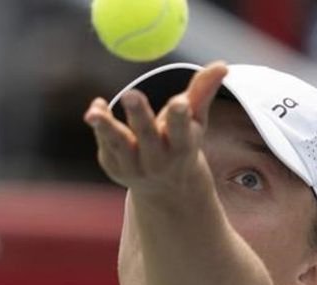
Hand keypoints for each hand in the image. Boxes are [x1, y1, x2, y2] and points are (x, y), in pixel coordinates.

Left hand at [83, 62, 228, 194]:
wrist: (166, 187)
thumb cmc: (182, 142)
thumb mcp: (196, 120)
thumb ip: (203, 91)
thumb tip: (222, 64)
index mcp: (181, 146)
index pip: (181, 132)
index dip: (180, 117)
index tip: (179, 101)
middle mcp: (158, 160)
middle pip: (147, 136)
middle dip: (140, 116)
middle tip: (131, 93)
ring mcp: (133, 166)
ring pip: (119, 144)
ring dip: (106, 127)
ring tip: (93, 112)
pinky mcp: (114, 166)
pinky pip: (105, 143)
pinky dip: (100, 125)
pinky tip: (96, 109)